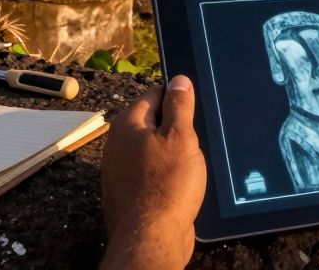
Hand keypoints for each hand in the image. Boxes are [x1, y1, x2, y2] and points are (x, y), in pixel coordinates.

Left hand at [100, 75, 206, 269]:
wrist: (151, 239)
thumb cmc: (167, 184)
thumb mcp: (181, 137)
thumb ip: (179, 106)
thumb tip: (178, 79)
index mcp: (128, 124)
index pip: (154, 94)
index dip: (178, 97)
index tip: (197, 107)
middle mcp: (118, 144)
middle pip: (153, 123)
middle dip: (177, 128)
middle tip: (200, 136)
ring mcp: (120, 171)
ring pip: (154, 150)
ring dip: (173, 153)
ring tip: (196, 160)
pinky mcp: (129, 194)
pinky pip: (152, 173)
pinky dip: (167, 174)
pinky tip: (184, 182)